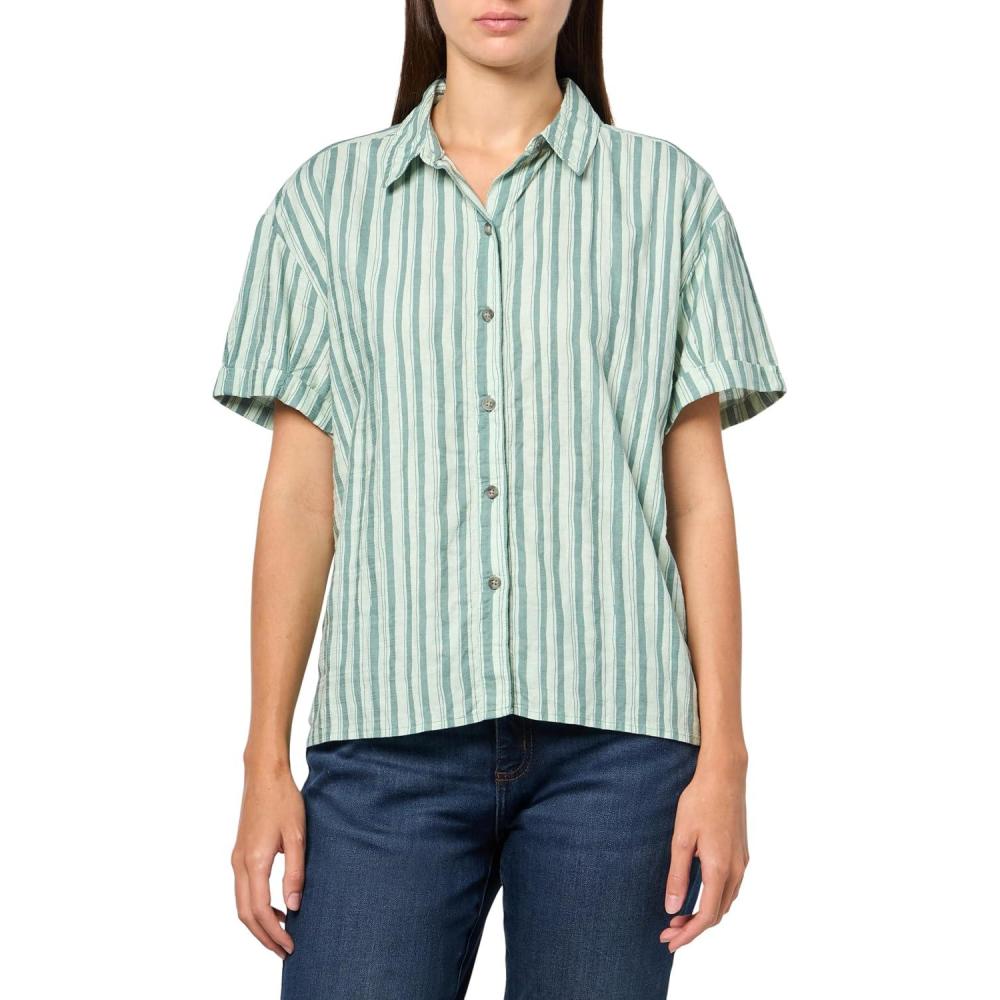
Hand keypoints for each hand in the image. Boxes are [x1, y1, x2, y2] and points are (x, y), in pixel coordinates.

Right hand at [231, 758, 305, 956]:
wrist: (264, 774)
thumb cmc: (284, 800)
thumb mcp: (296, 835)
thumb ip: (294, 872)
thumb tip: (294, 907)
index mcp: (254, 861)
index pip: (260, 911)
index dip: (274, 933)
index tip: (290, 946)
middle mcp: (239, 863)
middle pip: (245, 914)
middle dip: (263, 937)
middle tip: (284, 951)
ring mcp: (236, 858)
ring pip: (241, 904)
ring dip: (258, 923)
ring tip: (281, 934)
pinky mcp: (240, 853)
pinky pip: (243, 890)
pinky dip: (255, 906)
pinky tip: (276, 907)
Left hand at [660, 751, 748, 951]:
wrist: (724, 776)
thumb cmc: (699, 802)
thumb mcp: (681, 838)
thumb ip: (678, 875)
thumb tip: (673, 908)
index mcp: (720, 869)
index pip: (707, 916)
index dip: (689, 934)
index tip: (670, 942)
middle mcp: (736, 870)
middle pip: (718, 913)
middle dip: (694, 928)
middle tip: (668, 931)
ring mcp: (742, 862)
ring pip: (726, 901)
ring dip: (705, 914)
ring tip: (680, 916)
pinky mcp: (742, 853)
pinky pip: (731, 887)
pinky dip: (715, 899)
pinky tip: (700, 894)